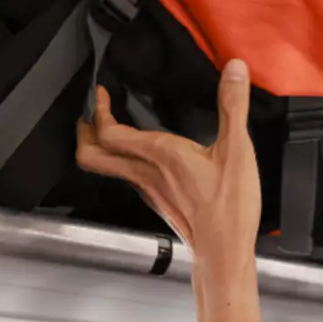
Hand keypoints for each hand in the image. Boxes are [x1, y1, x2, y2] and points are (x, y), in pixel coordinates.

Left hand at [76, 60, 261, 269]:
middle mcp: (146, 173)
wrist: (224, 251)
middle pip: (93, 155)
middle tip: (90, 116)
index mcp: (160, 154)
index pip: (109, 130)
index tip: (100, 93)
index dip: (98, 109)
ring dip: (102, 149)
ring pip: (109, 169)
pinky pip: (130, 180)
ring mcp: (149, 192)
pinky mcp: (160, 204)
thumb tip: (234, 70)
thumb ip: (232, 107)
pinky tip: (144, 161)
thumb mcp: (237, 150)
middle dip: (85, 132)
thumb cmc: (228, 207)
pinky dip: (126, 165)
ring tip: (109, 133)